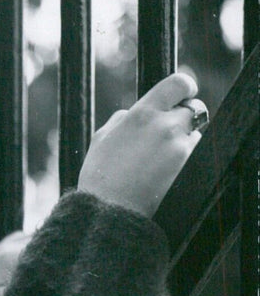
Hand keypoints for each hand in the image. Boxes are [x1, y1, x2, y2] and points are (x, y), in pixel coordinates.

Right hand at [78, 72, 202, 217]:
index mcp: (143, 113)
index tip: (185, 93)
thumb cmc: (100, 176)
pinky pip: (195, 157)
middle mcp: (166, 126)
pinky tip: (166, 175)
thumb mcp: (102, 138)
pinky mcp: (189, 168)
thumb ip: (123, 118)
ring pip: (196, 135)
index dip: (185, 87)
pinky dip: (186, 162)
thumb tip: (134, 112)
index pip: (178, 84)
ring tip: (161, 162)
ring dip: (185, 143)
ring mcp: (180, 148)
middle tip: (169, 135)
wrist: (110, 211)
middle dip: (184, 120)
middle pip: (193, 110)